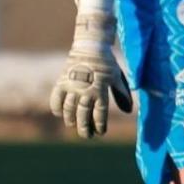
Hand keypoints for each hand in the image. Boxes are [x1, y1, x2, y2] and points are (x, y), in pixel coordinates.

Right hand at [48, 0, 132, 137]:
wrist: (90, 48)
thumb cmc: (107, 65)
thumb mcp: (118, 79)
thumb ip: (122, 95)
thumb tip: (127, 111)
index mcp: (101, 90)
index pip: (100, 113)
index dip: (100, 124)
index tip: (101, 132)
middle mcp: (86, 90)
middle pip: (83, 114)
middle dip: (85, 127)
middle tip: (87, 136)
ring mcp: (72, 86)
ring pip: (69, 109)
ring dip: (71, 119)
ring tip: (73, 125)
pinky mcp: (62, 81)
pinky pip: (56, 98)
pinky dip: (56, 107)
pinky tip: (59, 114)